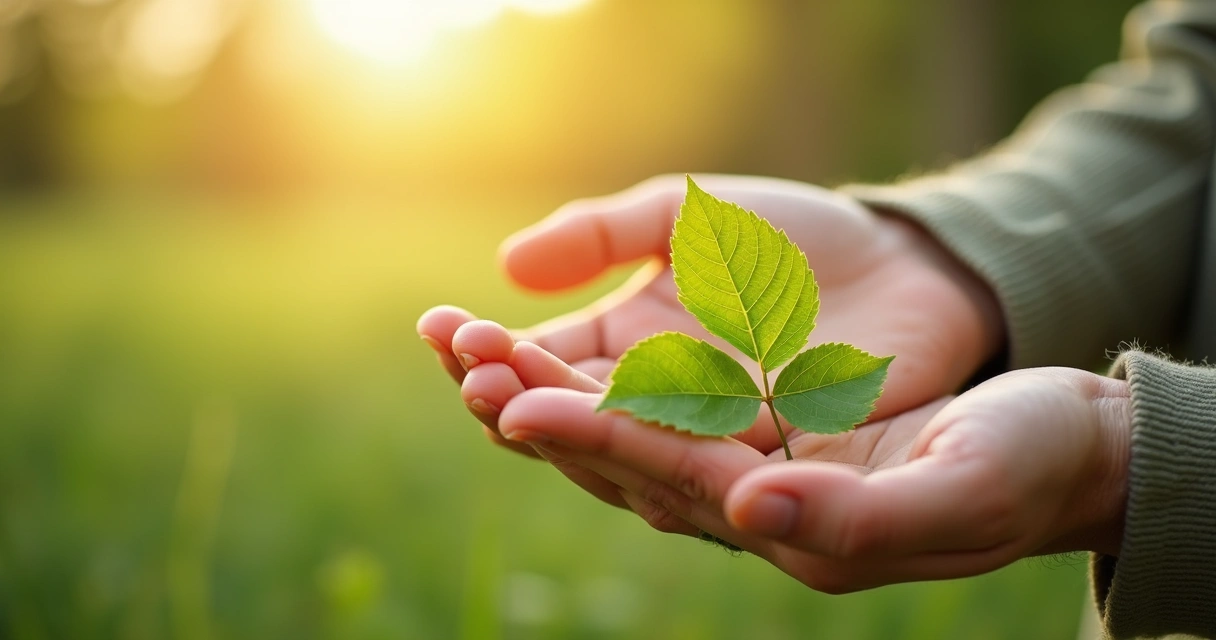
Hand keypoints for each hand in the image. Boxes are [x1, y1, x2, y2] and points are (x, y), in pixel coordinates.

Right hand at [418, 174, 1004, 454]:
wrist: (903, 265)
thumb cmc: (789, 237)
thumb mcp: (684, 215)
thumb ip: (604, 235)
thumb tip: (508, 266)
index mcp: (619, 346)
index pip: (534, 360)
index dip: (483, 348)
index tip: (438, 325)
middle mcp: (648, 401)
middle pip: (561, 414)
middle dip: (509, 392)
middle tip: (466, 372)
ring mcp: (702, 435)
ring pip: (617, 450)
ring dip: (564, 433)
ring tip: (513, 411)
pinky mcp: (763, 457)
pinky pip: (697, 465)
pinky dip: (648, 457)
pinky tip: (609, 440)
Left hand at [469, 335, 1130, 592]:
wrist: (1060, 448)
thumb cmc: (1027, 466)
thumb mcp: (959, 490)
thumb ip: (852, 513)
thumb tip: (746, 505)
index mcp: (788, 524)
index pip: (667, 478)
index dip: (591, 439)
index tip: (510, 403)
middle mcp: (752, 502)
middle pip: (623, 459)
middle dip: (540, 412)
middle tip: (458, 360)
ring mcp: (752, 462)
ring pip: (628, 428)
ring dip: (553, 386)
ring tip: (474, 345)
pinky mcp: (761, 425)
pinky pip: (662, 399)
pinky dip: (601, 370)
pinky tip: (554, 341)